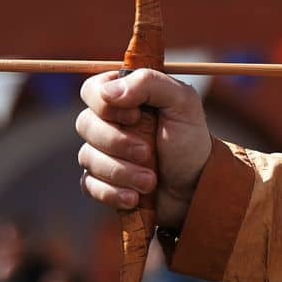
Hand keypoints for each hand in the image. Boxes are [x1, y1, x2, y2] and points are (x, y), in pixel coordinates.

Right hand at [76, 69, 211, 227]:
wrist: (196, 187)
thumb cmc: (190, 141)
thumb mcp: (184, 104)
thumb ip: (151, 84)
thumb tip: (108, 91)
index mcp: (127, 96)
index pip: (93, 89)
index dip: (105, 103)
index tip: (135, 115)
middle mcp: (109, 122)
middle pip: (85, 123)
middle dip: (117, 142)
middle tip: (147, 153)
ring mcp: (102, 152)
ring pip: (87, 156)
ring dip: (120, 171)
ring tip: (150, 181)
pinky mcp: (101, 180)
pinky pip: (89, 184)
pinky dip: (112, 192)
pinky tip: (134, 197)